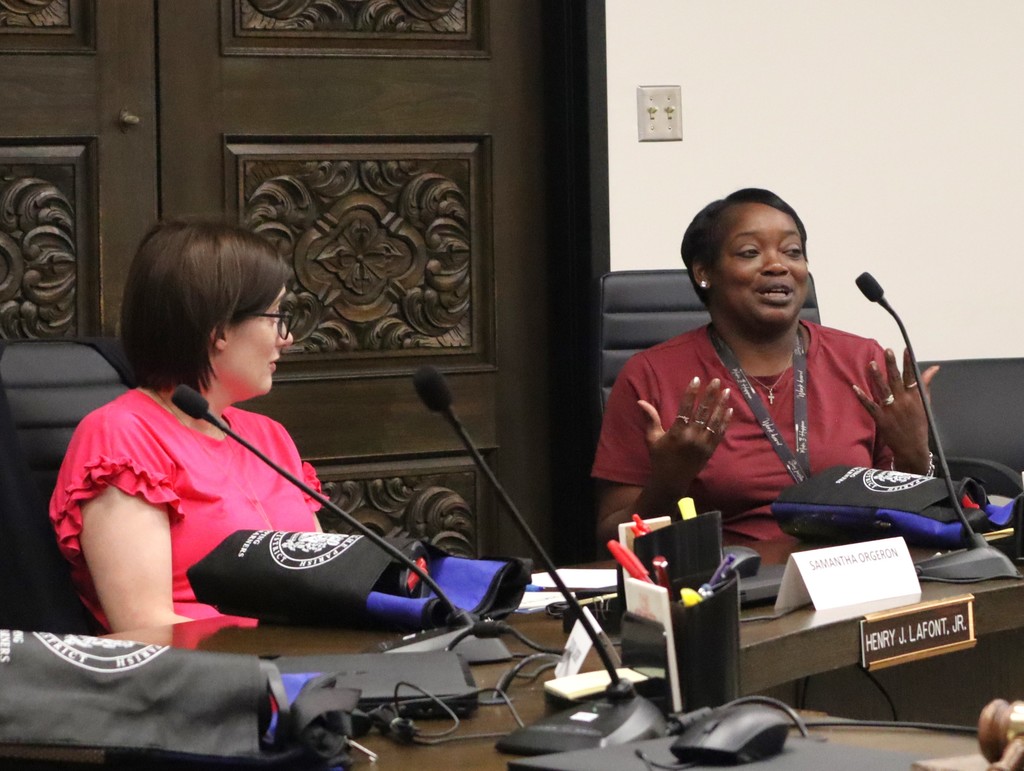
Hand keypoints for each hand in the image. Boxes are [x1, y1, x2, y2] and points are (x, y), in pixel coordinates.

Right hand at [638, 376, 733, 492]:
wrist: (671, 481)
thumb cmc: (659, 458)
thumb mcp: (652, 438)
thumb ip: (650, 419)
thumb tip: (641, 402)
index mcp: (677, 433)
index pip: (686, 408)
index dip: (691, 393)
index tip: (696, 379)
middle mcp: (692, 437)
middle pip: (703, 412)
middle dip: (710, 395)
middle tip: (717, 381)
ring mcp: (703, 444)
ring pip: (714, 421)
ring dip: (721, 405)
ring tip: (727, 391)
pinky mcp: (710, 450)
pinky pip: (719, 433)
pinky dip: (725, 421)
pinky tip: (729, 410)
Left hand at [852, 348, 938, 473]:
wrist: (912, 447)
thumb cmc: (919, 424)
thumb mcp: (925, 403)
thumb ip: (925, 384)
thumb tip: (934, 367)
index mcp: (915, 397)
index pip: (912, 376)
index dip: (909, 362)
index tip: (905, 349)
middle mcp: (904, 401)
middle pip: (897, 380)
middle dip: (892, 365)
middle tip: (887, 350)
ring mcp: (891, 409)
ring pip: (883, 390)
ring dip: (877, 376)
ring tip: (871, 363)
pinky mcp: (881, 418)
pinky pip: (870, 405)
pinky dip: (862, 396)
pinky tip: (855, 387)